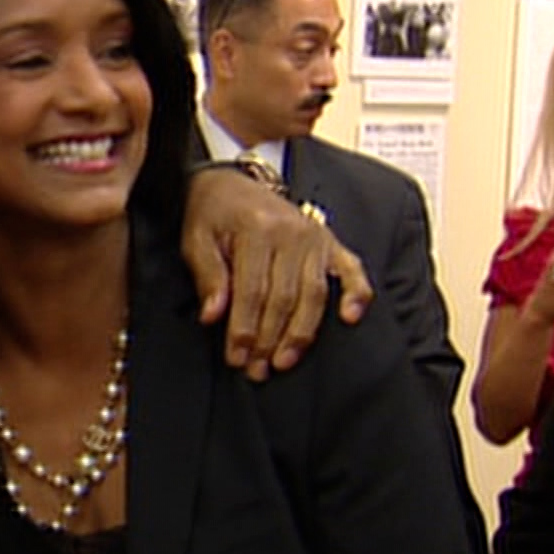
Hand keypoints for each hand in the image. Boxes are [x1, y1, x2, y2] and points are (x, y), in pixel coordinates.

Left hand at [181, 167, 373, 380]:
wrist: (230, 183)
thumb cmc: (212, 215)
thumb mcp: (196, 240)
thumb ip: (208, 276)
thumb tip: (213, 317)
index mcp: (258, 229)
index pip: (253, 291)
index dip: (245, 329)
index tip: (237, 359)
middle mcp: (292, 232)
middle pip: (284, 298)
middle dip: (270, 339)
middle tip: (257, 370)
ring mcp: (316, 237)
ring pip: (314, 294)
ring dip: (300, 333)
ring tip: (284, 362)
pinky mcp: (330, 242)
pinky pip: (351, 269)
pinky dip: (356, 294)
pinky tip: (351, 319)